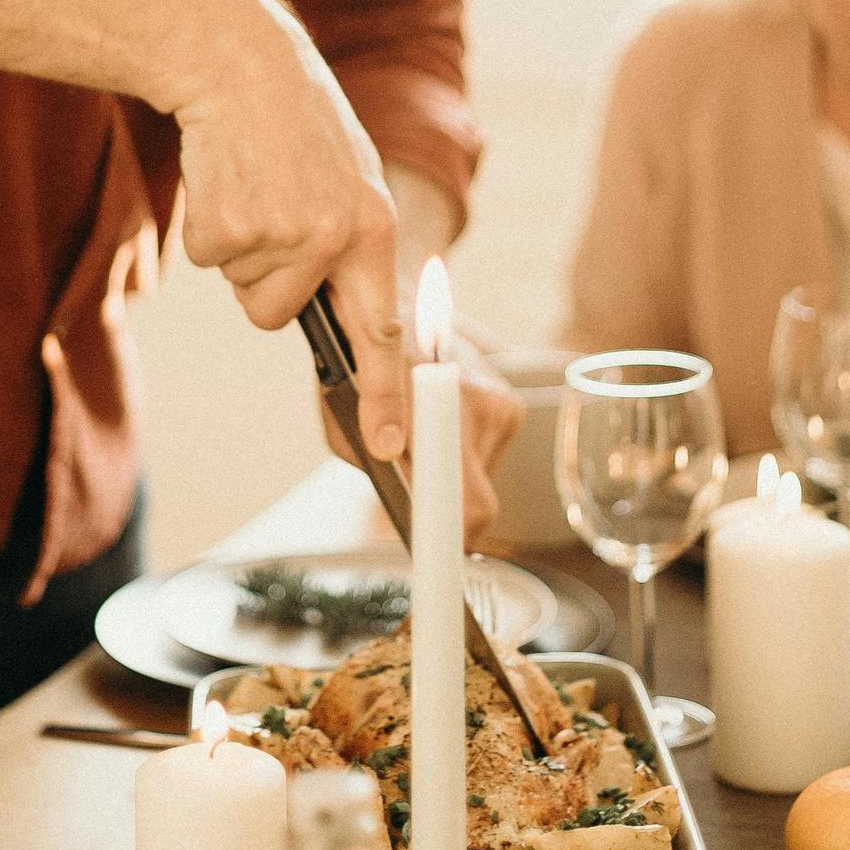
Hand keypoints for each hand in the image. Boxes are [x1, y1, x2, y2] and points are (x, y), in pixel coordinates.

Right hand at [175, 0, 408, 459]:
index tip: (390, 448)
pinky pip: (210, 259)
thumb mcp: (343, 178)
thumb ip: (344, 246)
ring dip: (238, 245)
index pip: (383, 333)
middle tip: (269, 206)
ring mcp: (280, 236)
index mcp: (371, 229)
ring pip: (244, 289)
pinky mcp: (228, 229)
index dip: (386, 396)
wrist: (235, 60)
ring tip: (251, 184)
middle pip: (278, 314)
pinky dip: (208, 226)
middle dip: (265, 279)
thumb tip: (329, 312)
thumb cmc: (291, 121)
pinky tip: (224, 177)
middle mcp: (332, 240)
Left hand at [319, 332, 522, 538]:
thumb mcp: (338, 406)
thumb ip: (362, 453)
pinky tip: (443, 424)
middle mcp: (472, 406)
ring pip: (481, 482)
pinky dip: (463, 455)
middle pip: (477, 505)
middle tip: (417, 511)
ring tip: (423, 439)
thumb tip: (395, 507)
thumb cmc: (362, 351)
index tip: (438, 556)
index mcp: (424, 407)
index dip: (450, 537)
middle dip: (446, 515)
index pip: (461, 500)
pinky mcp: (511, 403)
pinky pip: (489, 458)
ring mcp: (499, 403)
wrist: (410, 294)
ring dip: (452, 479)